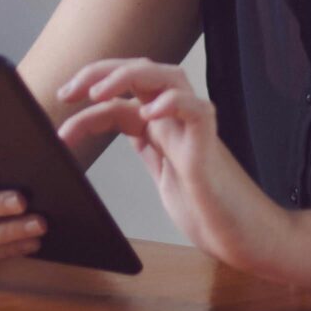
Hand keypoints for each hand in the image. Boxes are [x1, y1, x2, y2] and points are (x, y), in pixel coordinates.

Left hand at [56, 59, 292, 276]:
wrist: (248, 238)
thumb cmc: (210, 209)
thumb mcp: (163, 176)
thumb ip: (147, 149)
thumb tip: (113, 134)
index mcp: (162, 127)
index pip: (123, 95)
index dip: (89, 97)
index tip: (61, 106)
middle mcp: (177, 120)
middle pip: (142, 72)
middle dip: (100, 72)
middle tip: (67, 91)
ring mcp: (195, 130)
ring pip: (168, 77)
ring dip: (129, 77)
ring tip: (99, 93)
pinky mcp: (210, 147)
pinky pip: (197, 110)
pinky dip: (173, 104)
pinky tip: (150, 113)